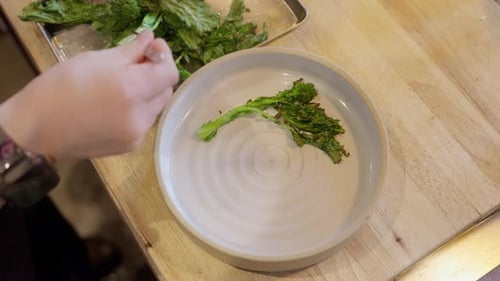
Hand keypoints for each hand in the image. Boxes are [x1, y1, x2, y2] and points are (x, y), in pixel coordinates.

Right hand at [0, 31, 178, 159]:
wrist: (36, 128)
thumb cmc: (61, 86)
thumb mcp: (96, 60)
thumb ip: (131, 51)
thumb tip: (152, 40)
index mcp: (132, 90)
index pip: (170, 73)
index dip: (164, 58)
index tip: (151, 49)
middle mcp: (140, 116)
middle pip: (165, 90)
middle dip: (155, 76)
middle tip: (134, 66)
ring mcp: (136, 135)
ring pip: (156, 107)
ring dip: (148, 94)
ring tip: (121, 88)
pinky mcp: (130, 147)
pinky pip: (145, 123)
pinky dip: (138, 111)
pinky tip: (115, 107)